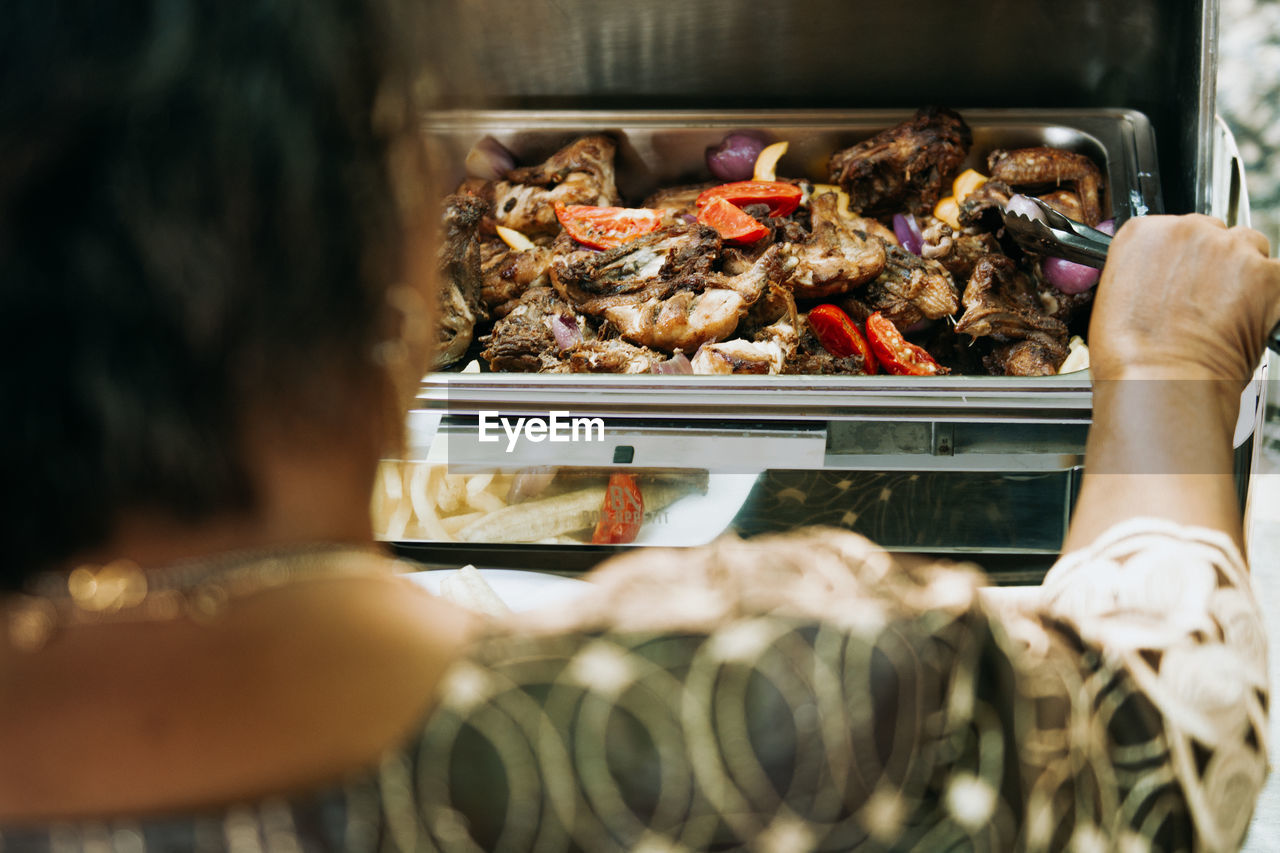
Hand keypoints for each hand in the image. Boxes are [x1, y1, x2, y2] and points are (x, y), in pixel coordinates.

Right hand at [1088, 215, 1279, 383]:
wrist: (1161, 381)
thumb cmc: (1131, 355)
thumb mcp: (1113, 300)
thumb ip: (1144, 275)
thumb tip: (1160, 282)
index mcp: (1143, 233)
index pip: (1174, 230)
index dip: (1181, 259)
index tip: (1180, 280)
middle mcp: (1188, 230)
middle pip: (1215, 234)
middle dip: (1214, 264)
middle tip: (1204, 301)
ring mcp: (1231, 249)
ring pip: (1250, 249)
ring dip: (1244, 275)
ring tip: (1226, 312)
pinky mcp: (1268, 274)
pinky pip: (1277, 277)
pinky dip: (1269, 298)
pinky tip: (1248, 321)